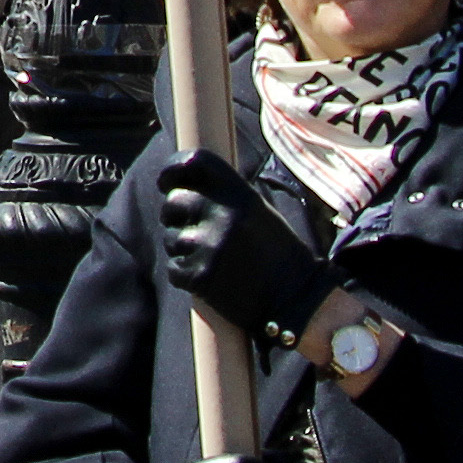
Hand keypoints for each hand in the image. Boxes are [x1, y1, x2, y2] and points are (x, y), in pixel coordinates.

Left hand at [156, 150, 340, 345]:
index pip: (193, 163)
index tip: (166, 182)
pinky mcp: (200, 275)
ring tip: (219, 260)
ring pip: (171, 238)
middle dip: (178, 218)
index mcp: (240, 193)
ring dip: (185, 250)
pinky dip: (187, 275)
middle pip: (173, 203)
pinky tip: (214, 279)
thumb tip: (179, 183)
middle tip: (203, 234)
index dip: (172, 170)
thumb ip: (223, 195)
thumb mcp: (257, 211)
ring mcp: (209, 244)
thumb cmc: (275, 253)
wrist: (296, 300)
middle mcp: (223, 213)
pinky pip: (174, 268)